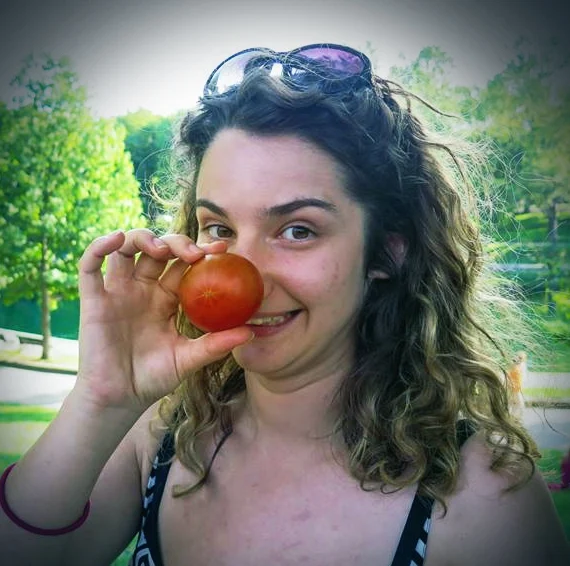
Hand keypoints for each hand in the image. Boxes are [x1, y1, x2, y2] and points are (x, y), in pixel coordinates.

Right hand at [75, 229, 252, 412]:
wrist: (120, 399)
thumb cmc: (154, 378)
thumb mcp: (188, 359)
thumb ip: (215, 344)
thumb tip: (250, 332)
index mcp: (166, 298)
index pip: (184, 265)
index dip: (201, 252)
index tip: (224, 249)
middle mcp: (143, 289)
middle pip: (157, 250)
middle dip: (176, 243)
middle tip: (195, 254)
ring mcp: (118, 292)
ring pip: (125, 249)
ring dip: (142, 238)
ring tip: (160, 249)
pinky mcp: (93, 300)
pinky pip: (90, 266)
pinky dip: (100, 247)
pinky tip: (116, 238)